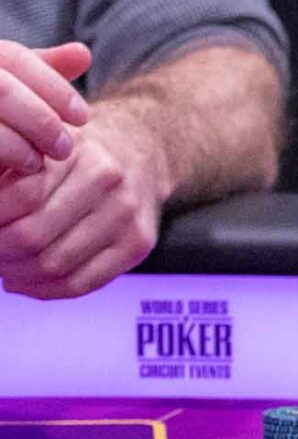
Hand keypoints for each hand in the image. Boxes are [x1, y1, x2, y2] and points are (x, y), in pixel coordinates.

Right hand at [0, 41, 90, 174]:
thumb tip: (84, 55)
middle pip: (1, 88)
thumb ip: (39, 72)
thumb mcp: (5, 86)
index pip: (13, 56)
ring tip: (36, 164)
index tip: (84, 117)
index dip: (52, 86)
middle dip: (40, 119)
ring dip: (15, 145)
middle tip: (66, 149)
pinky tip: (4, 176)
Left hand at [0, 95, 165, 298]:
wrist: (142, 155)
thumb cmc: (82, 157)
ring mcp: (128, 217)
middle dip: (1, 251)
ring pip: (53, 266)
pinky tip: (29, 280)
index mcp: (82, 155)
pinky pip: (79, 284)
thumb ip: (11, 173)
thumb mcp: (47, 148)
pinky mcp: (138, 245)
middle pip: (32, 237)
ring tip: (8, 266)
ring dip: (18, 274)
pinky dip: (44, 290)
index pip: (20, 198)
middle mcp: (110, 183)